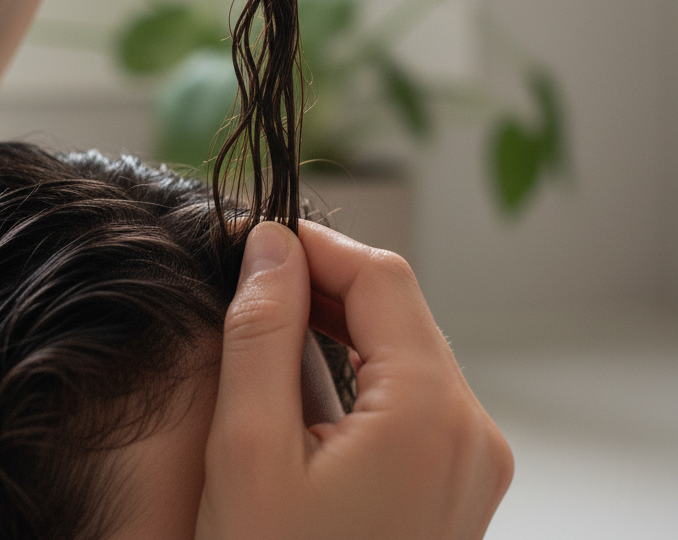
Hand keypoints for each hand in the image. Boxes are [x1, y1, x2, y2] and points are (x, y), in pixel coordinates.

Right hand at [197, 221, 513, 539]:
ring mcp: (472, 461)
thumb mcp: (247, 452)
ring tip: (267, 324)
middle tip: (248, 278)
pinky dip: (357, 367)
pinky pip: (410, 392)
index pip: (380, 275)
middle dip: (322, 279)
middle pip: (398, 306)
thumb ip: (260, 333)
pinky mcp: (456, 481)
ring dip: (336, 322)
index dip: (314, 242)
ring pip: (403, 345)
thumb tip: (269, 244)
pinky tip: (303, 379)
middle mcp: (471, 431)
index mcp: (430, 415)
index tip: (251, 238)